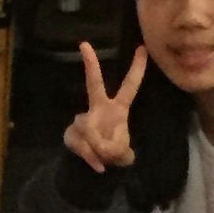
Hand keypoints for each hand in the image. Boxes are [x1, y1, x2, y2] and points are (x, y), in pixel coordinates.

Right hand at [64, 43, 146, 173]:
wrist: (93, 168)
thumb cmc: (113, 153)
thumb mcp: (122, 154)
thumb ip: (113, 148)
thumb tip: (97, 143)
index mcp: (118, 109)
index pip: (129, 86)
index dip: (137, 69)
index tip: (142, 48)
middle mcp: (99, 109)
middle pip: (94, 84)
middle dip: (91, 65)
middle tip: (85, 44)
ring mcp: (82, 120)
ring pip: (86, 126)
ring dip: (96, 146)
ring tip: (104, 159)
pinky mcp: (70, 133)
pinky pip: (78, 141)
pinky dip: (89, 156)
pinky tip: (97, 165)